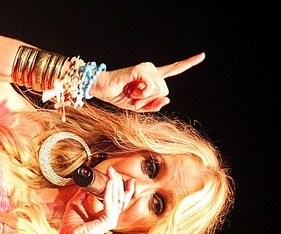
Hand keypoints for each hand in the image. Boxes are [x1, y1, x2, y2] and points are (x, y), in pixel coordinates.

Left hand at [52, 167, 133, 233]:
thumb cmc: (70, 226)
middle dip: (118, 182)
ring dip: (114, 184)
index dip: (119, 186)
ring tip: (110, 173)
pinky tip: (108, 182)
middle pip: (121, 197)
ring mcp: (110, 220)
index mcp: (105, 215)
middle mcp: (110, 218)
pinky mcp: (107, 222)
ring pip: (117, 199)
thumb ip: (82, 194)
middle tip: (112, 170)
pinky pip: (110, 203)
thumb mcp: (76, 204)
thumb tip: (84, 183)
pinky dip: (109, 192)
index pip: (117, 199)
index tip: (115, 175)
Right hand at [89, 53, 204, 111]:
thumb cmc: (118, 96)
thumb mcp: (138, 107)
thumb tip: (167, 99)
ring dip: (144, 98)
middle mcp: (152, 70)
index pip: (173, 69)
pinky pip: (150, 87)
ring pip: (159, 89)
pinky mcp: (140, 70)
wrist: (102, 89)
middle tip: (135, 99)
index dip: (188, 63)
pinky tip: (132, 91)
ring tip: (131, 94)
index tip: (202, 55)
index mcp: (153, 77)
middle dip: (150, 100)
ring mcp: (146, 68)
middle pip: (165, 90)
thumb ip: (153, 106)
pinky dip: (142, 94)